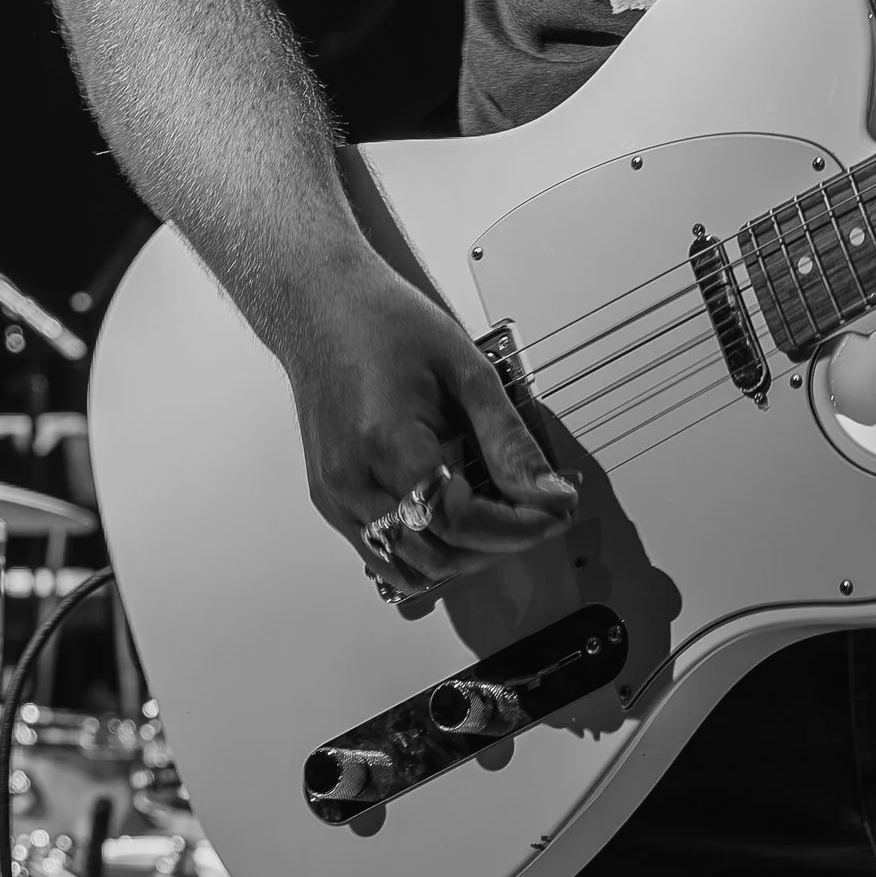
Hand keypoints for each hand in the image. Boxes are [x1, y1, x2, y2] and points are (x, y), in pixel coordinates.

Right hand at [286, 263, 576, 599]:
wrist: (323, 308)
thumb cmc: (386, 324)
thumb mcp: (466, 369)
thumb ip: (508, 439)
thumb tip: (548, 490)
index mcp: (387, 440)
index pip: (460, 521)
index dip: (516, 528)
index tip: (551, 513)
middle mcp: (353, 478)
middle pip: (437, 555)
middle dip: (497, 545)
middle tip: (534, 514)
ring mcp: (336, 495)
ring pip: (409, 569)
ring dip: (461, 556)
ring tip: (495, 518)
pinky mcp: (330, 500)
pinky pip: (382, 554)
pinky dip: (424, 550)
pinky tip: (451, 519)